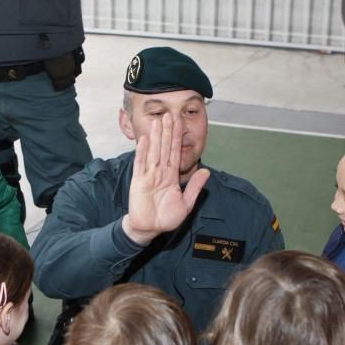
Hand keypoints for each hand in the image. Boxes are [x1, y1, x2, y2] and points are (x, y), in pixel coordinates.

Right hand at [123, 113, 209, 244]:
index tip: (179, 124)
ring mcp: (149, 175)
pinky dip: (142, 151)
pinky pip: (141, 164)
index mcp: (171, 176)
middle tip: (169, 115)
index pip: (175, 153)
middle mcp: (160, 172)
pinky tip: (145, 139)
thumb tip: (206, 171)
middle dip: (167, 132)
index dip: (177, 139)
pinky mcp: (139, 181)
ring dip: (156, 137)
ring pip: (154, 152)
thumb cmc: (166, 218)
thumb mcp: (186, 203)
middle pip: (164, 148)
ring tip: (158, 122)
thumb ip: (194, 187)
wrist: (150, 229)